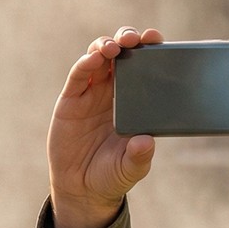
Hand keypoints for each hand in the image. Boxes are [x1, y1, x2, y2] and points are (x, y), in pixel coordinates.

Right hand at [47, 26, 163, 227]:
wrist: (82, 189)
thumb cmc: (113, 175)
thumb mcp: (130, 169)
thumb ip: (139, 156)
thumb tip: (147, 141)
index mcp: (137, 101)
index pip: (146, 67)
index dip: (151, 50)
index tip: (157, 39)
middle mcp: (116, 91)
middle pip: (122, 54)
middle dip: (128, 39)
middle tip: (135, 39)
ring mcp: (93, 93)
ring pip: (99, 57)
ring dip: (106, 46)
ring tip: (113, 47)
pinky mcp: (71, 100)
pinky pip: (78, 76)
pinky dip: (85, 63)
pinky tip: (93, 58)